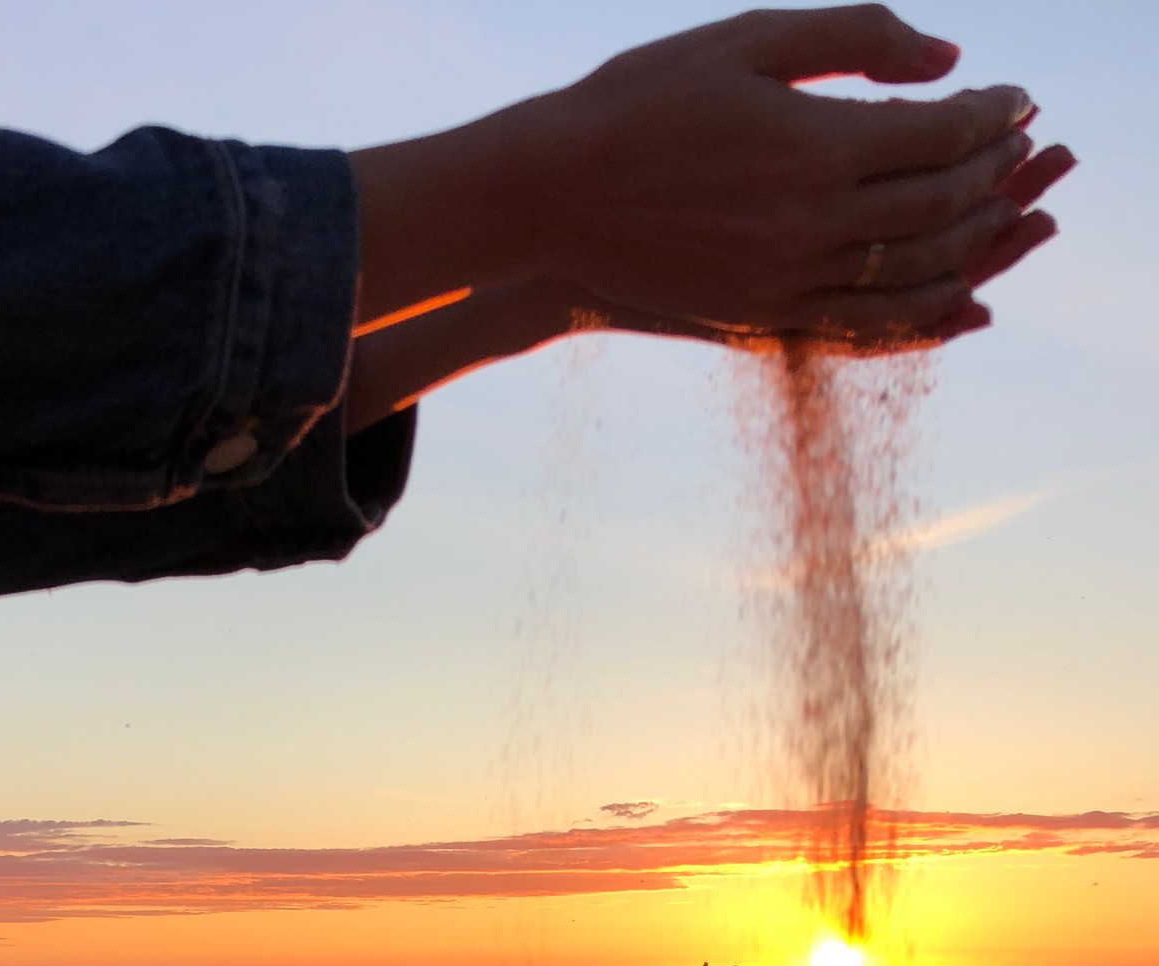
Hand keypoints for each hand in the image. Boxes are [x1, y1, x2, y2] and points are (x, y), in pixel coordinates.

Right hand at [351, 6, 1068, 350]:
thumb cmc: (641, 101)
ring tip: (1002, 214)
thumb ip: (855, 36)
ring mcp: (786, 283)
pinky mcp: (761, 319)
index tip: (1019, 98)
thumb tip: (948, 58)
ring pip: (913, 275)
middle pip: (939, 208)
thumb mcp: (749, 39)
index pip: (940, 135)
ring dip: (972, 243)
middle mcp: (811, 226)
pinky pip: (865, 326)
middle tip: (1020, 149)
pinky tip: (961, 300)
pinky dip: (925, 316)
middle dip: (992, 175)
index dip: (991, 116)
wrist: (549, 200)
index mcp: (815, 147)